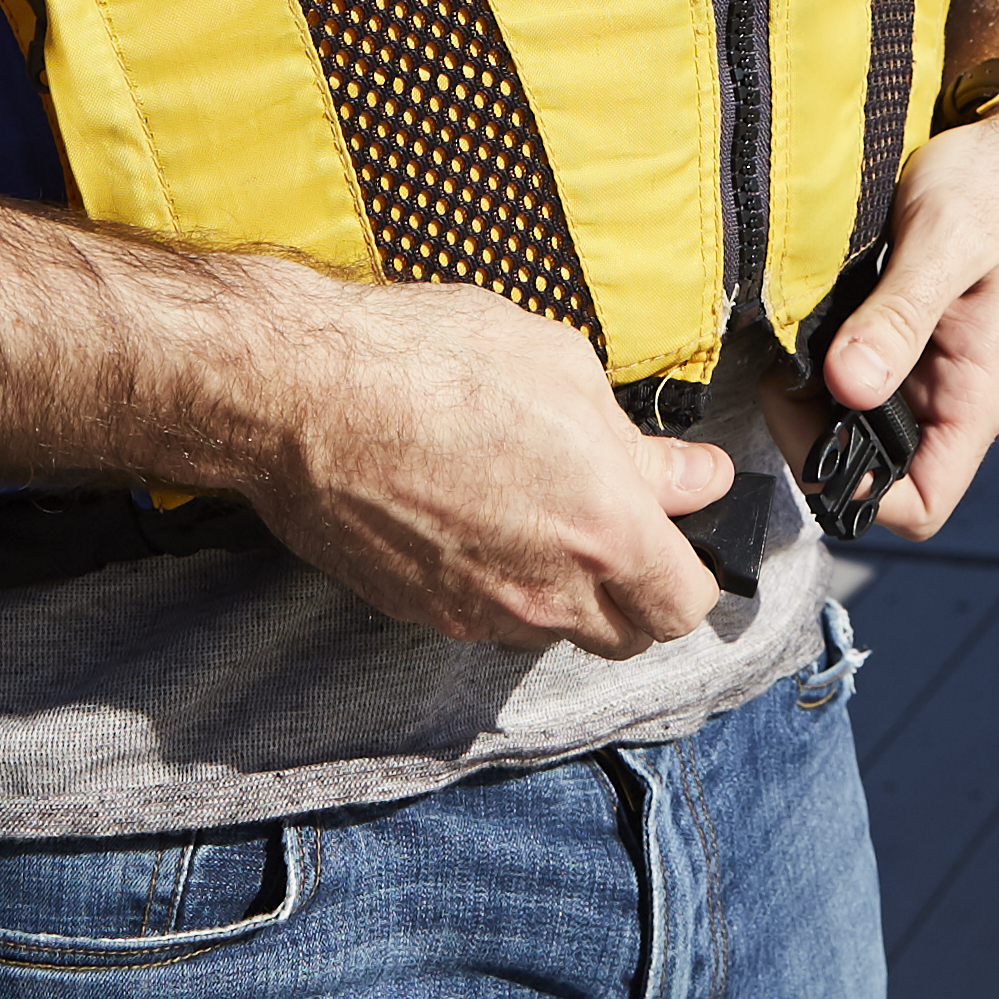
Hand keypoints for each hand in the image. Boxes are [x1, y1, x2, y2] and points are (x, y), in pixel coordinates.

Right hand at [224, 274, 734, 655]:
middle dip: (636, 590)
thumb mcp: (564, 371)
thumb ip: (640, 447)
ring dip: (565, 592)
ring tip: (536, 512)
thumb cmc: (433, 361)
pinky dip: (499, 586)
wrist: (302, 395)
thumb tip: (696, 477)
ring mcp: (477, 612)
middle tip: (614, 520)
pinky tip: (474, 520)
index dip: (691, 570)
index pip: (685, 606)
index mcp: (603, 531)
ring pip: (553, 632)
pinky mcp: (419, 613)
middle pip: (626, 636)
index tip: (679, 527)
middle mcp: (545, 594)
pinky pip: (486, 619)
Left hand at [772, 104, 998, 544]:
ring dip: (814, 399)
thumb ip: (900, 316)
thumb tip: (847, 388)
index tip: (806, 421)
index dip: (858, 490)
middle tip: (778, 370)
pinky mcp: (907, 338)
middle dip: (817, 439)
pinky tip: (800, 322)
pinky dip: (822, 363)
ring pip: (861, 425)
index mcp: (978, 394)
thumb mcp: (946, 242)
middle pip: (877, 471)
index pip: (921, 503)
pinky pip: (858, 378)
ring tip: (783, 344)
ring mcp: (930, 370)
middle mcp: (953, 396)